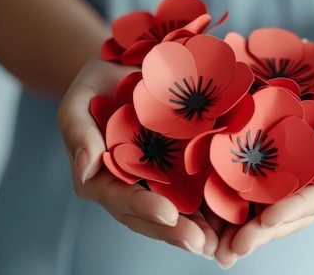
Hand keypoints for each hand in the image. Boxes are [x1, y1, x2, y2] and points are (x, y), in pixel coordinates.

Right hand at [57, 57, 218, 257]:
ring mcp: (159, 179)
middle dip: (176, 232)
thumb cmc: (97, 85)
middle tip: (202, 244)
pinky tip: (236, 213)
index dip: (143, 207)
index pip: (120, 198)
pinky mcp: (183, 168)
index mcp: (103, 177)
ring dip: (200, 228)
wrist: (126, 68)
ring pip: (179, 210)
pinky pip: (200, 188)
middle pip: (152, 215)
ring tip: (221, 242)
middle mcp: (132, 185)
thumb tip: (86, 167)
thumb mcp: (78, 101)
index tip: (168, 214)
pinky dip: (216, 203)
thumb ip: (78, 132)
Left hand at [213, 64, 313, 267]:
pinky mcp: (253, 172)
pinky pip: (237, 192)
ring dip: (237, 232)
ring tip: (215, 249)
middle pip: (284, 216)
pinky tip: (202, 223)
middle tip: (233, 248)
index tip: (269, 218)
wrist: (307, 72)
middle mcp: (303, 187)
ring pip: (258, 213)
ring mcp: (277, 183)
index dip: (293, 210)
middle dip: (259, 234)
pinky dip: (222, 209)